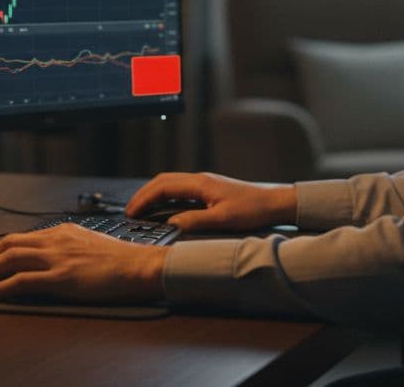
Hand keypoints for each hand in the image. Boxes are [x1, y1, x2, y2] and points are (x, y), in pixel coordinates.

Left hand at [0, 223, 167, 303]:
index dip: (0, 248)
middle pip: (10, 244)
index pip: (23, 236)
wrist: (140, 266)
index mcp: (64, 231)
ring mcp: (57, 258)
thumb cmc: (122, 260)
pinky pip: (21, 281)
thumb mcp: (90, 244)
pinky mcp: (61, 277)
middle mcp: (56, 240)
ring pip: (10, 259)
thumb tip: (52, 260)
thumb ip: (69, 247)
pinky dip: (1, 287)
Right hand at [126, 172, 296, 232]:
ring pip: (170, 183)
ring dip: (153, 194)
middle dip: (143, 195)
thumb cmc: (252, 210)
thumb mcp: (223, 219)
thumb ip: (195, 220)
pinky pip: (180, 188)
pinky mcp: (210, 189)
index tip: (132, 212)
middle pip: (162, 181)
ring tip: (142, 210)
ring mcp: (204, 183)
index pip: (162, 187)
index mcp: (200, 184)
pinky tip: (164, 208)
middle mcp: (200, 179)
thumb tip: (171, 224)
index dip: (144, 199)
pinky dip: (165, 196)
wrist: (273, 203)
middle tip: (130, 211)